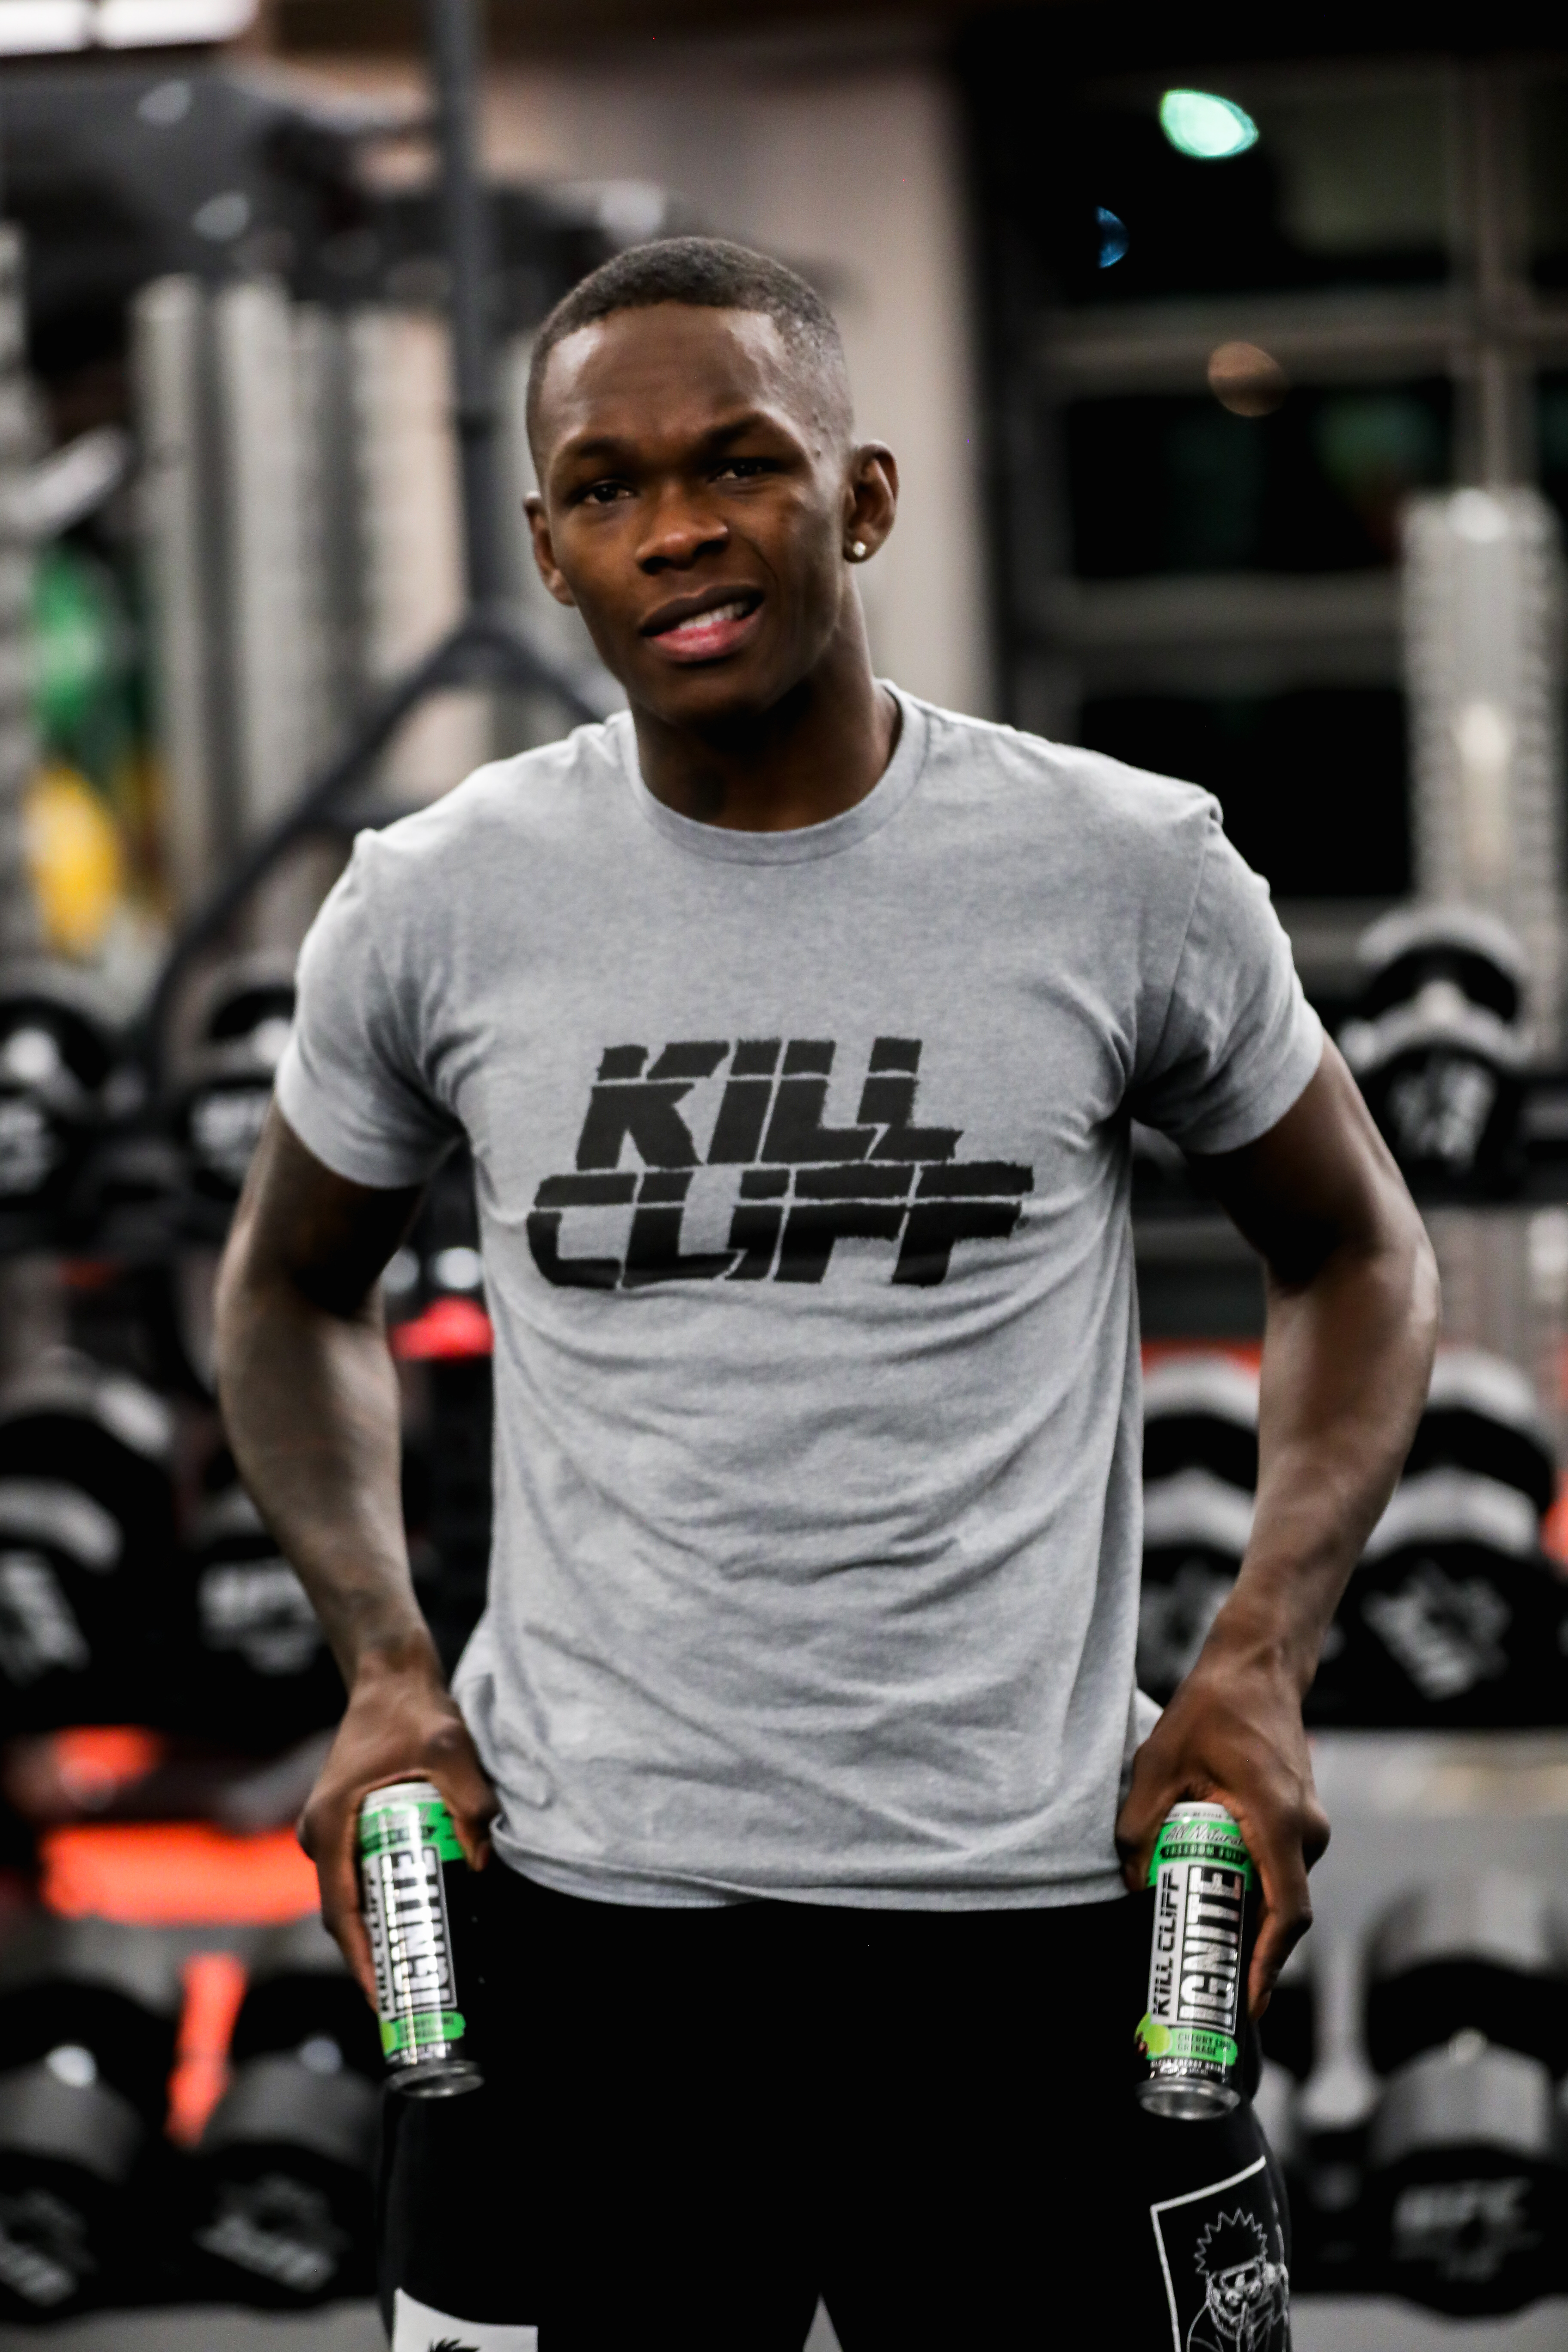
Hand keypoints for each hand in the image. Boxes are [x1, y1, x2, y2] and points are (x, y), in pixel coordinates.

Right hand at [299, 1638, 496, 2004]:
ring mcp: (329, 1830)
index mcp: (330, 1824)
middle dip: (374, 1958)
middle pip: (344, 1912)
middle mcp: (320, 1834)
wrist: (390, 1675)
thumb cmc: (413, 1711)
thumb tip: (483, 1859)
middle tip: (411, 1998)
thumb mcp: (451, 1749)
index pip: (340, 1910)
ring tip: (418, 1972)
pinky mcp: (344, 1823)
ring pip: (352, 1895)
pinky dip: (382, 1900)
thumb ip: (470, 1800)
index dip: (361, 1960)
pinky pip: (359, 1874)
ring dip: (380, 1931)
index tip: (382, 1998)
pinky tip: (417, 1918)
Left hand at [1114, 1631, 1328, 2016]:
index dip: (1266, 1965)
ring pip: (1281, 1891)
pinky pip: (1281, 1871)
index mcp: (1277, 1821)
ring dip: (1247, 1919)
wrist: (1257, 1668)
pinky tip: (1215, 1898)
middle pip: (1282, 1912)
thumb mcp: (1158, 1766)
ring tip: (1201, 1948)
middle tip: (1207, 1989)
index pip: (1286, 1913)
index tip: (1245, 2003)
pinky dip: (1253, 1891)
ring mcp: (1312, 1826)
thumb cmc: (1210, 1711)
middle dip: (1248, 1954)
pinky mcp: (1304, 1821)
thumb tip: (1136, 1887)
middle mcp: (1308, 1831)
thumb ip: (1141, 1829)